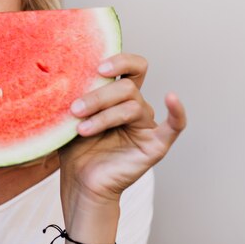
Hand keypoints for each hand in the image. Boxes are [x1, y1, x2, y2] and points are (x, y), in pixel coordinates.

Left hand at [58, 54, 185, 243]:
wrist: (79, 182)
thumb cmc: (76, 148)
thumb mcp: (71, 116)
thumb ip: (77, 93)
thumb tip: (67, 70)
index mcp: (118, 95)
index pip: (130, 66)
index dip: (119, 61)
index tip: (97, 68)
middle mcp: (136, 106)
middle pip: (127, 87)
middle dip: (98, 96)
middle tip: (75, 109)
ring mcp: (147, 125)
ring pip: (133, 106)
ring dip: (104, 115)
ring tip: (81, 129)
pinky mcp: (155, 145)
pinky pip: (174, 126)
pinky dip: (177, 111)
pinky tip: (171, 98)